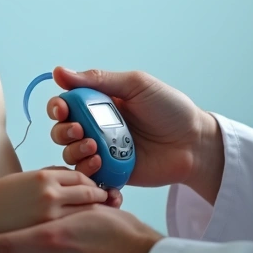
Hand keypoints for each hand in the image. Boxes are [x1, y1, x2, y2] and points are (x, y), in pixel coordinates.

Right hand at [0, 168, 112, 235]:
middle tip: (108, 202)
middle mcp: (51, 191)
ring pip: (85, 210)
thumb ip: (45, 178)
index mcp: (44, 175)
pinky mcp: (47, 230)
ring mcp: (50, 212)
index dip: (90, 183)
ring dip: (97, 212)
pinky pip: (73, 225)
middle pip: (87, 191)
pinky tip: (87, 231)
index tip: (95, 189)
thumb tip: (65, 180)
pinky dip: (84, 226)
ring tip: (103, 217)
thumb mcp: (23, 179)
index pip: (79, 176)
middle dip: (99, 197)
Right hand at [46, 67, 222, 197]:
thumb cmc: (170, 109)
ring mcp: (104, 153)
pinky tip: (100, 168)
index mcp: (100, 103)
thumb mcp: (136, 85)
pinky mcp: (113, 175)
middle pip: (61, 132)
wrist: (194, 142)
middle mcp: (98, 128)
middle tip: (80, 131)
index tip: (61, 108)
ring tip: (97, 150)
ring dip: (76, 153)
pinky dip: (88, 178)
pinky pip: (90, 180)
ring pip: (71, 157)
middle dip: (64, 132)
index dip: (57, 107)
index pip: (66, 104)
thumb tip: (59, 71)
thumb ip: (98, 80)